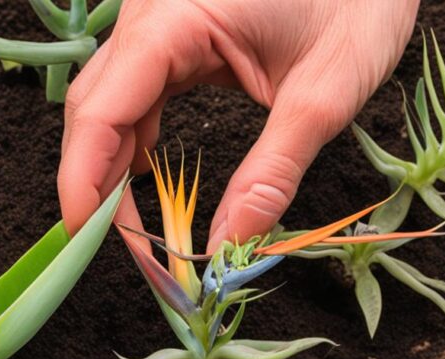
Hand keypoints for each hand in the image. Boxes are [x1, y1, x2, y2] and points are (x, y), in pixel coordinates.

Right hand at [58, 0, 418, 250]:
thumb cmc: (361, 5)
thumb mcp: (324, 97)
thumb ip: (272, 175)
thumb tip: (229, 248)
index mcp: (174, 19)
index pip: (100, 110)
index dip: (83, 181)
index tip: (90, 241)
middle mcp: (150, 13)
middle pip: (92, 107)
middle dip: (94, 181)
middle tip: (121, 247)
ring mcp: (159, 18)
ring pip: (107, 99)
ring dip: (110, 163)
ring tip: (135, 225)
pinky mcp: (175, 29)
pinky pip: (135, 87)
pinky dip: (134, 136)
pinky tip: (148, 173)